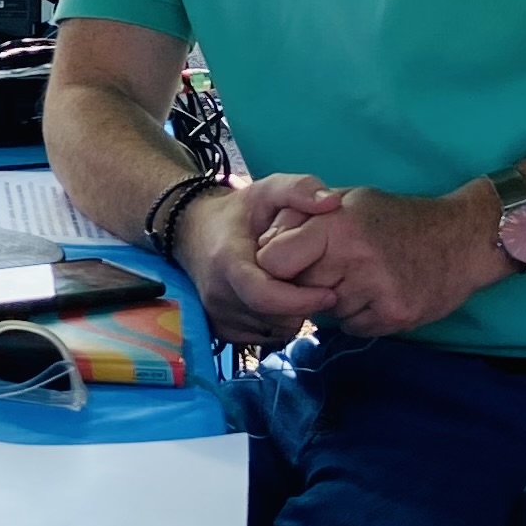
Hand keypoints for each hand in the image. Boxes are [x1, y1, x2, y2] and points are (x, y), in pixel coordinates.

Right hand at [174, 173, 344, 343]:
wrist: (193, 231)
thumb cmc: (238, 213)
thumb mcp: (266, 190)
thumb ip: (298, 188)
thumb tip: (332, 202)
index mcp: (227, 262)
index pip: (264, 296)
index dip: (300, 299)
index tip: (330, 291)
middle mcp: (218, 294)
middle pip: (274, 317)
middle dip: (303, 306)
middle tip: (318, 286)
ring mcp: (217, 315)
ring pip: (273, 331)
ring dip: (293, 316)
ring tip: (297, 289)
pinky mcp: (220, 330)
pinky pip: (264, 337)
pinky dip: (279, 323)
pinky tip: (280, 300)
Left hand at [252, 181, 511, 336]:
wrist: (461, 239)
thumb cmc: (395, 217)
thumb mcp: (346, 200)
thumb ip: (303, 217)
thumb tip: (262, 242)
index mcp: (335, 225)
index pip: (273, 259)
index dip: (274, 263)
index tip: (286, 262)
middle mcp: (354, 258)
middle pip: (298, 288)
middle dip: (304, 282)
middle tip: (330, 269)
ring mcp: (377, 290)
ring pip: (325, 311)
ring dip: (334, 300)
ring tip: (360, 277)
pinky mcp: (395, 316)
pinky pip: (352, 327)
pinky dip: (358, 316)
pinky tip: (376, 293)